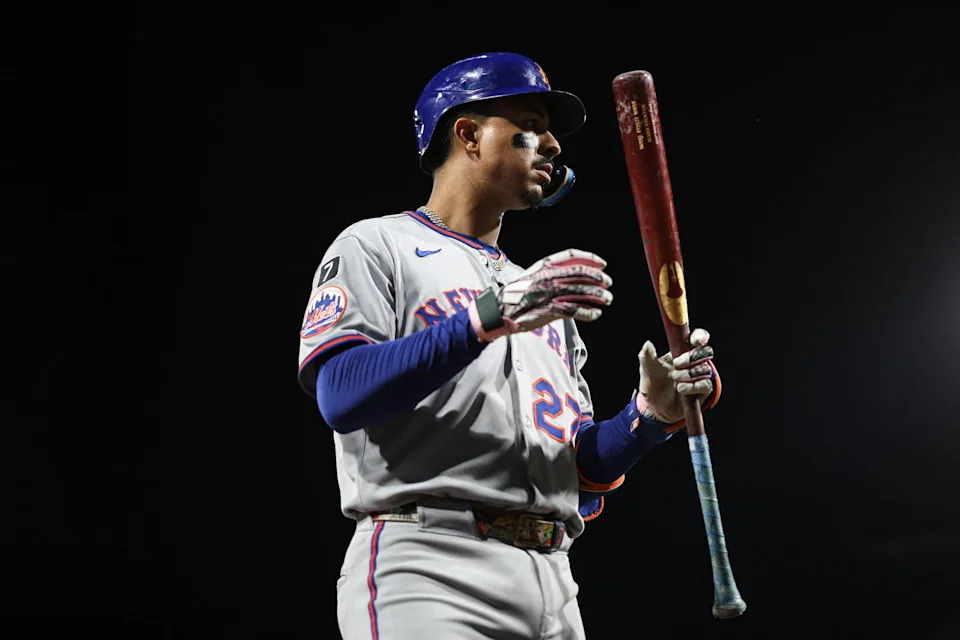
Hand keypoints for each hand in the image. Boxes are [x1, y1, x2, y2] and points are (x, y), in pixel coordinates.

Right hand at [468, 248, 612, 341]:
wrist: (499, 311)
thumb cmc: (515, 295)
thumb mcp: (531, 277)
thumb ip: (549, 275)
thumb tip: (570, 277)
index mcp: (543, 265)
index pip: (571, 256)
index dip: (589, 258)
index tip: (602, 263)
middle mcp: (548, 277)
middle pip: (581, 273)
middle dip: (599, 277)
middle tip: (608, 282)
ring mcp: (550, 293)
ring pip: (582, 292)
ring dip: (598, 295)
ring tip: (607, 299)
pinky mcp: (550, 310)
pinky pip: (576, 310)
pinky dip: (589, 312)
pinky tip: (595, 313)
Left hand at [634, 328, 719, 429]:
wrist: (656, 407)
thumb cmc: (653, 383)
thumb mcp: (647, 370)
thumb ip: (647, 357)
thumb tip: (647, 344)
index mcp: (681, 351)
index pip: (696, 338)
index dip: (700, 337)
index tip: (697, 341)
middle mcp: (694, 361)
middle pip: (706, 351)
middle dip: (692, 357)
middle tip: (677, 364)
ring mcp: (700, 375)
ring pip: (705, 369)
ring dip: (689, 374)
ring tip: (675, 379)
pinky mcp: (703, 389)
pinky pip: (705, 384)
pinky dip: (692, 386)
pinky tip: (681, 389)